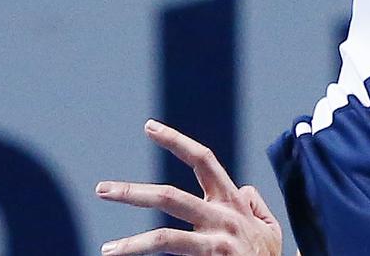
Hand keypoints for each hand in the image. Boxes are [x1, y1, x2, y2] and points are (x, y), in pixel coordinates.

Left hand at [96, 119, 282, 255]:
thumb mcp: (268, 226)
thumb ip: (254, 203)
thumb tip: (242, 188)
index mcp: (232, 202)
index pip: (203, 160)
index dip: (176, 140)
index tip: (149, 126)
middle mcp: (222, 219)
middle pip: (170, 198)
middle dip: (132, 193)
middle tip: (102, 189)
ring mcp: (216, 246)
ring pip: (166, 240)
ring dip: (132, 245)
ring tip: (108, 250)